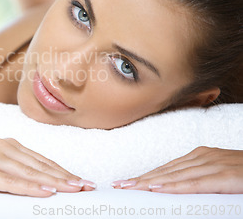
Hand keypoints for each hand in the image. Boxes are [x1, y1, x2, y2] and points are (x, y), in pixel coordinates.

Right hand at [0, 138, 95, 196]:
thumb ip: (6, 171)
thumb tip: (29, 183)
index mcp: (4, 145)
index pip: (40, 160)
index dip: (62, 170)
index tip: (80, 180)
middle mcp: (2, 147)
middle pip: (41, 165)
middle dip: (66, 176)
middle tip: (89, 186)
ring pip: (30, 173)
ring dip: (55, 182)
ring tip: (76, 190)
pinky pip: (10, 182)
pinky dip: (30, 187)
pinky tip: (46, 192)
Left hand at [112, 146, 242, 193]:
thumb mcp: (219, 176)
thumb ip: (200, 179)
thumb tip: (176, 188)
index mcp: (201, 156)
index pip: (167, 168)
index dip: (145, 176)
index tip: (126, 182)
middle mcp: (204, 157)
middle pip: (166, 171)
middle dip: (141, 179)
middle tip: (119, 186)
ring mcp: (215, 164)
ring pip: (176, 176)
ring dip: (151, 182)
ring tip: (130, 188)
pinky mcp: (226, 175)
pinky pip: (196, 182)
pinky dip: (175, 185)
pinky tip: (158, 188)